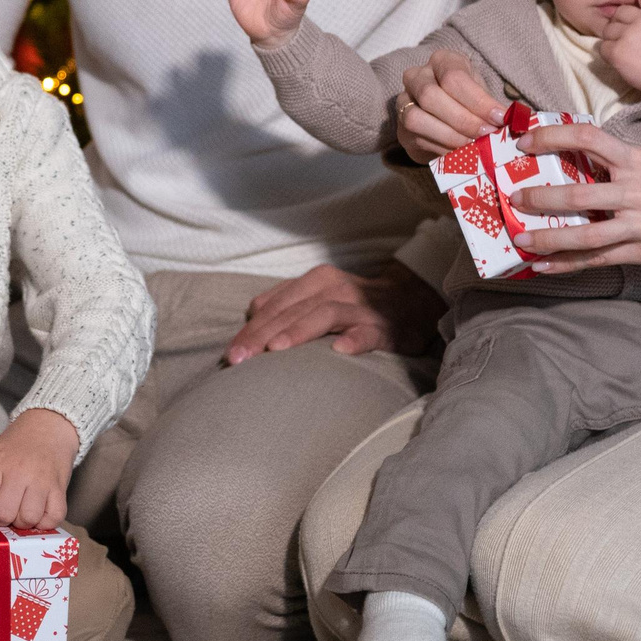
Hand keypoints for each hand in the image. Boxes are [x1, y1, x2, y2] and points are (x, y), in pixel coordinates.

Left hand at [0, 409, 79, 531]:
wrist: (48, 426)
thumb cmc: (16, 445)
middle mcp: (19, 472)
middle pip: (4, 514)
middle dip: (2, 520)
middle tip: (6, 512)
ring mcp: (41, 481)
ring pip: (28, 519)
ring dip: (23, 523)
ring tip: (22, 512)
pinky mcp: (60, 488)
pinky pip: (54, 518)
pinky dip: (45, 522)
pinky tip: (40, 513)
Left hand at [225, 263, 443, 364]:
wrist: (409, 301)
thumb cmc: (353, 305)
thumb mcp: (317, 296)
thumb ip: (285, 304)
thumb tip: (250, 317)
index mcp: (316, 281)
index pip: (276, 304)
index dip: (251, 328)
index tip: (230, 354)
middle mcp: (335, 288)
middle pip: (292, 310)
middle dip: (263, 334)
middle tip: (240, 359)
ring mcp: (360, 307)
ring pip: (325, 315)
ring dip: (298, 332)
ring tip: (276, 350)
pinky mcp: (384, 327)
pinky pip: (368, 332)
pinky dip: (354, 340)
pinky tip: (340, 351)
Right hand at [397, 48, 507, 162]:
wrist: (445, 112)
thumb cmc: (467, 98)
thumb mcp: (481, 92)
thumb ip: (491, 106)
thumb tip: (513, 123)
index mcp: (441, 61)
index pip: (454, 77)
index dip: (478, 100)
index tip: (500, 118)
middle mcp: (417, 76)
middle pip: (431, 96)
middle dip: (463, 120)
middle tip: (487, 135)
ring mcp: (404, 102)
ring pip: (417, 118)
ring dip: (449, 135)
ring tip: (474, 146)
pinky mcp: (402, 128)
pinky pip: (418, 139)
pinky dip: (443, 149)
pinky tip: (463, 153)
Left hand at [506, 123, 640, 271]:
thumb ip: (622, 162)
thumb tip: (576, 158)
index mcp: (640, 160)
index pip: (588, 138)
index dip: (553, 137)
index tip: (525, 142)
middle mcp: (639, 191)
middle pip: (578, 194)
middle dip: (540, 197)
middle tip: (513, 197)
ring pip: (586, 234)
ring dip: (548, 237)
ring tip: (520, 238)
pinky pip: (600, 259)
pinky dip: (569, 264)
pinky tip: (545, 265)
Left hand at [593, 0, 640, 97]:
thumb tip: (626, 11)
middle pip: (618, 13)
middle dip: (621, 25)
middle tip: (633, 42)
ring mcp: (628, 34)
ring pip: (608, 30)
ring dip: (614, 40)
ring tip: (630, 52)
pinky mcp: (617, 50)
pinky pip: (602, 47)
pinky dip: (609, 54)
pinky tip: (623, 61)